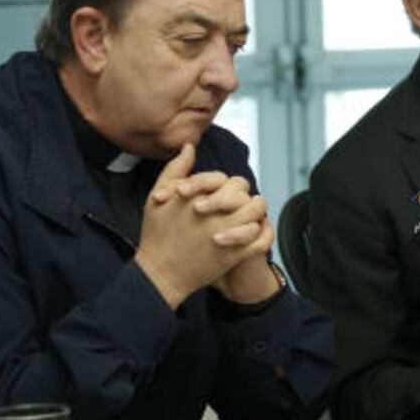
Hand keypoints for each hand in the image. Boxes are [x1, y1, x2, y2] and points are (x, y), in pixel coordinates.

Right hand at [135, 144, 271, 308]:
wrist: (160, 273)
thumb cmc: (157, 233)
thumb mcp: (158, 197)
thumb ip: (176, 169)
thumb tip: (189, 146)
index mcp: (197, 199)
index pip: (224, 179)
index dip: (223, 184)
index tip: (217, 192)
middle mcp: (213, 215)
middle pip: (244, 192)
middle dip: (242, 194)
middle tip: (238, 201)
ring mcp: (226, 235)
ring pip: (257, 212)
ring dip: (256, 210)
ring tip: (248, 213)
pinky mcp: (234, 255)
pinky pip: (260, 238)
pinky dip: (261, 232)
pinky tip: (253, 231)